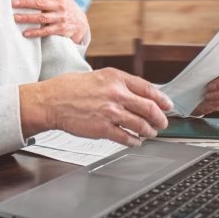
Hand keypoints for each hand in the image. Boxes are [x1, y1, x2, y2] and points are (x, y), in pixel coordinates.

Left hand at [12, 0, 88, 43]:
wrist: (80, 23)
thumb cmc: (68, 5)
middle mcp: (59, 5)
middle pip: (40, 3)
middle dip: (25, 3)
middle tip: (12, 3)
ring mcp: (59, 18)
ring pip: (41, 17)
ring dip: (27, 18)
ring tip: (15, 17)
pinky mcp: (59, 29)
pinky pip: (46, 31)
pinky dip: (35, 32)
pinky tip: (25, 33)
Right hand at [19, 68, 172, 146]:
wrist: (51, 101)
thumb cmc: (70, 88)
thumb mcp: (97, 76)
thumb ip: (118, 83)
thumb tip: (137, 93)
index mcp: (116, 78)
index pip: (148, 89)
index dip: (162, 99)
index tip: (167, 105)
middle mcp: (116, 94)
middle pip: (149, 108)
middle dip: (160, 118)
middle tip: (163, 123)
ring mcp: (110, 112)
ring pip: (141, 125)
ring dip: (149, 131)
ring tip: (150, 133)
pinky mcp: (103, 129)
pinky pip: (126, 138)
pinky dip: (134, 141)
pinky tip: (135, 142)